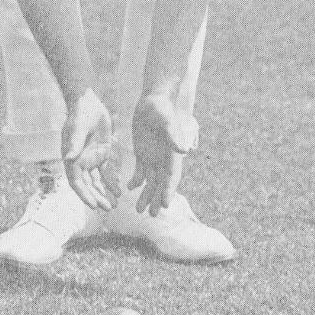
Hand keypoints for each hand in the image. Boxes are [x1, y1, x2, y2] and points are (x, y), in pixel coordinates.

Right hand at [62, 89, 120, 210]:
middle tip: (108, 208)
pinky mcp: (102, 154)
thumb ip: (74, 142)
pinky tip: (120, 190)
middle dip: (97, 198)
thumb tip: (69, 158)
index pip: (76, 182)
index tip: (93, 206)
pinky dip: (112, 182)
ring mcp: (91, 159)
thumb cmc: (80, 113)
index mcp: (71, 158)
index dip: (84, 195)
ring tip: (115, 205)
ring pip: (98, 182)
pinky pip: (106, 172)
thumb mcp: (78, 127)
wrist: (88, 102)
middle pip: (88, 186)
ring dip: (105, 193)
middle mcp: (80, 162)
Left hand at [128, 94, 192, 215]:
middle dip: (157, 199)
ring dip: (146, 195)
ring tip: (139, 210)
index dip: (168, 190)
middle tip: (151, 215)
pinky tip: (129, 189)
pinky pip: (140, 171)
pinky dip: (136, 181)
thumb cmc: (161, 107)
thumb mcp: (165, 120)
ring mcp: (153, 157)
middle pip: (161, 183)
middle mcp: (164, 158)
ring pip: (150, 181)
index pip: (171, 176)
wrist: (152, 99)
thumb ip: (174, 135)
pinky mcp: (142, 153)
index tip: (165, 205)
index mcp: (172, 153)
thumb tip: (185, 150)